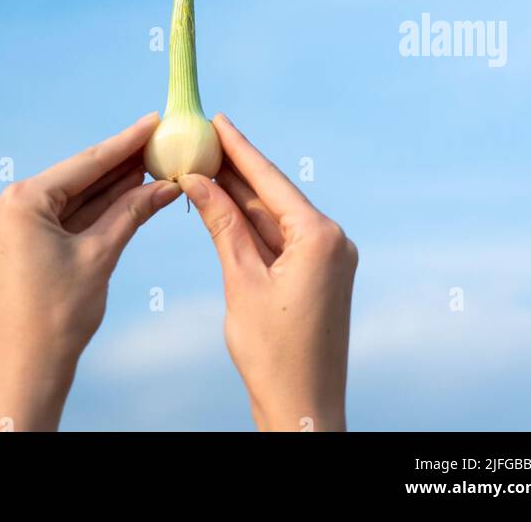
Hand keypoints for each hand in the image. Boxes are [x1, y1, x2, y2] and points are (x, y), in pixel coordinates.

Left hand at [0, 111, 181, 431]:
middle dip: (119, 164)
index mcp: (20, 201)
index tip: (153, 120)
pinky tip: (125, 193)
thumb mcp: (100, 257)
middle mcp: (7, 204)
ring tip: (150, 163)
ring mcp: (8, 223)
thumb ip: (131, 213)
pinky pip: (60, 217)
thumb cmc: (57, 319)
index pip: (85, 164)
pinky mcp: (15, 242)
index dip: (125, 142)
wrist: (22, 374)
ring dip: (109, 187)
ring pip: (71, 198)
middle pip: (77, 177)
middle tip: (158, 141)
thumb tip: (165, 185)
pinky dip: (91, 210)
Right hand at [180, 113, 356, 432]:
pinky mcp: (319, 275)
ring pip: (274, 217)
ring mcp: (328, 258)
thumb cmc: (274, 354)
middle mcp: (333, 240)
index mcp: (321, 237)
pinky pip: (279, 238)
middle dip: (235, 169)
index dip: (240, 148)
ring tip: (202, 166)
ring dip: (238, 197)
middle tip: (200, 139)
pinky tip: (222, 206)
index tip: (217, 119)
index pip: (270, 180)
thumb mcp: (241, 281)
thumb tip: (198, 179)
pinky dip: (250, 225)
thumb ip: (222, 224)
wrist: (303, 410)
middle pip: (273, 195)